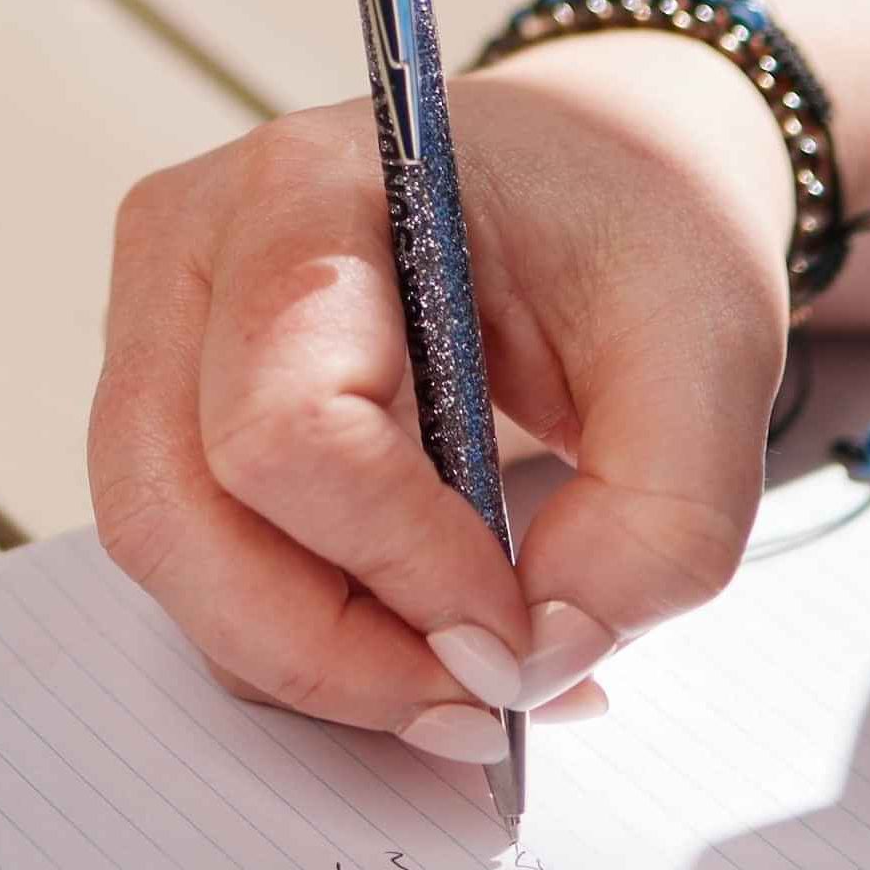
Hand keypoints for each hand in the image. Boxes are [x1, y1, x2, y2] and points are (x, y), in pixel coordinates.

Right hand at [86, 36, 795, 766]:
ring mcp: (157, 320)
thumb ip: (661, 526)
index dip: (396, 565)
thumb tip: (532, 666)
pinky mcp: (169, 397)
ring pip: (165, 554)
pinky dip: (297, 634)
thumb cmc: (638, 221)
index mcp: (309, 186)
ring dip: (310, 658)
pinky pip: (193, 557)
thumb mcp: (712, 352)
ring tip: (468, 680)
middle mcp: (192, 243)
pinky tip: (420, 639)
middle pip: (174, 510)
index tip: (518, 632)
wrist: (597, 162)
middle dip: (327, 650)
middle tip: (481, 707)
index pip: (286, 426)